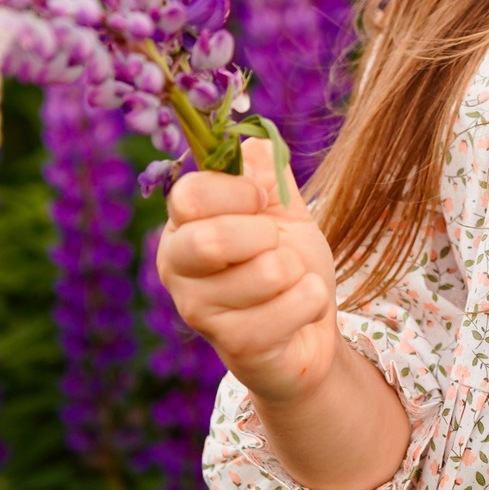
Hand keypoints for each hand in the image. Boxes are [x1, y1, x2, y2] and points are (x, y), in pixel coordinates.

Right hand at [157, 137, 339, 406]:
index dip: (238, 192)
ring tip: (290, 282)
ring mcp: (199, 311)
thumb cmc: (287, 265)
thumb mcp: (283, 211)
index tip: (262, 203)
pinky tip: (301, 309)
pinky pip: (289, 308)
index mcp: (183, 226)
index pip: (191, 195)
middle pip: (212, 239)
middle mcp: (177, 268)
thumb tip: (253, 143)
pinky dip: (311, 300)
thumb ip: (268, 176)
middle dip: (267, 237)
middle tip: (277, 248)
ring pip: (265, 273)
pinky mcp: (232, 346)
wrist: (307, 330)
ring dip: (297, 271)